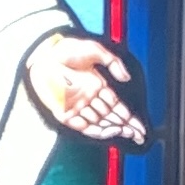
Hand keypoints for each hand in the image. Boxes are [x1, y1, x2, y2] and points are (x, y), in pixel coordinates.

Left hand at [24, 33, 147, 145]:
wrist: (44, 54)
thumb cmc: (66, 49)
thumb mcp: (95, 50)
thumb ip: (113, 62)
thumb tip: (126, 77)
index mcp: (97, 85)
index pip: (117, 106)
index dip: (129, 117)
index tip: (140, 126)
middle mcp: (88, 98)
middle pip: (111, 117)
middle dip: (126, 127)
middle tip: (139, 134)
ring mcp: (77, 106)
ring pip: (99, 123)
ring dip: (113, 129)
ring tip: (126, 133)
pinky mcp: (64, 113)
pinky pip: (83, 127)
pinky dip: (96, 131)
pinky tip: (109, 132)